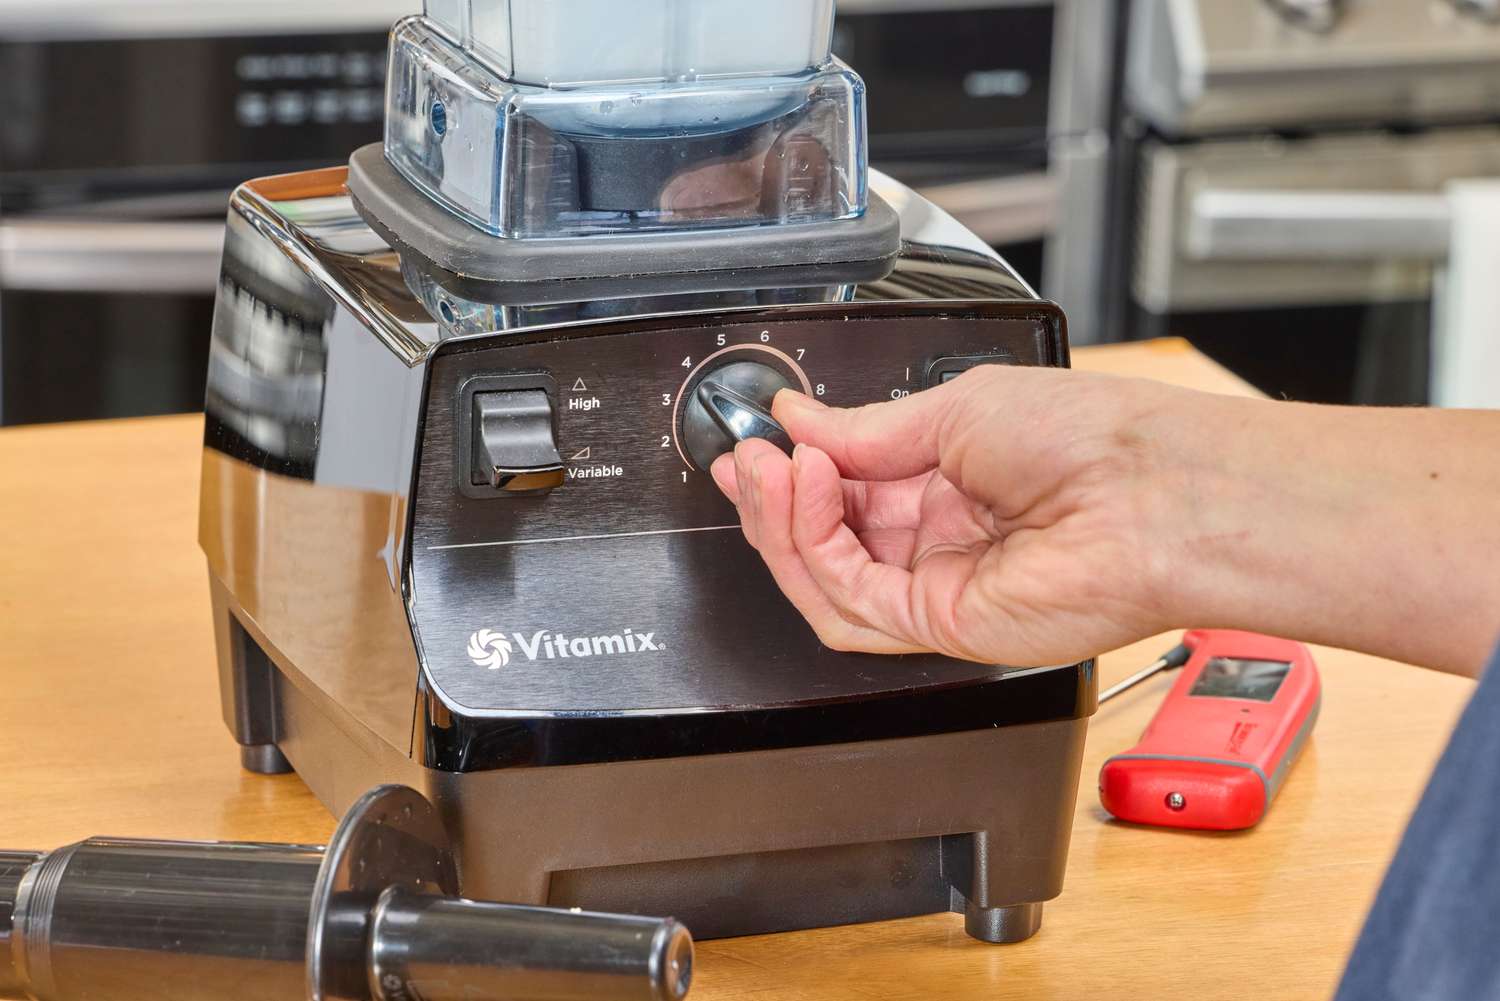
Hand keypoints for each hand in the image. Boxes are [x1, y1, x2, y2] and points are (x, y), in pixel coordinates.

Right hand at [710, 366, 1184, 666]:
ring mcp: (938, 586)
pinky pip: (850, 602)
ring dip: (783, 526)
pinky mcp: (941, 625)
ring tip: (772, 469)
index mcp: (945, 482)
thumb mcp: (956, 408)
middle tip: (750, 458)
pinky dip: (813, 548)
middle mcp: (937, 539)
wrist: (1154, 491)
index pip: (844, 489)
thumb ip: (866, 429)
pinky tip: (811, 491)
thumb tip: (799, 416)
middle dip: (775, 500)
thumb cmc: (1089, 438)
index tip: (760, 439)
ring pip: (824, 578)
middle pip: (824, 540)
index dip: (794, 470)